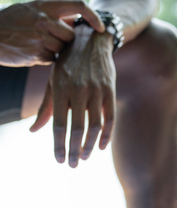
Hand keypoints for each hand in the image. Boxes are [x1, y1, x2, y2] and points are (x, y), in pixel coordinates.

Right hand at [0, 0, 102, 66]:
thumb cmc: (14, 21)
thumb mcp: (33, 10)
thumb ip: (57, 15)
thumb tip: (83, 23)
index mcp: (45, 5)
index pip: (79, 5)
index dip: (94, 17)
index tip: (101, 28)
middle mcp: (44, 20)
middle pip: (72, 36)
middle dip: (66, 40)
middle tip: (51, 38)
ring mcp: (40, 38)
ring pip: (63, 49)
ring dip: (56, 50)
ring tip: (38, 43)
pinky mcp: (35, 54)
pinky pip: (53, 59)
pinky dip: (46, 58)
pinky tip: (32, 51)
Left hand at [30, 25, 115, 166]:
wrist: (91, 42)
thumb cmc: (68, 65)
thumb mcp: (53, 82)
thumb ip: (46, 107)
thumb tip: (34, 131)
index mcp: (60, 89)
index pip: (58, 124)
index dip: (58, 144)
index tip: (59, 160)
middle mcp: (78, 90)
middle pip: (77, 128)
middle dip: (74, 149)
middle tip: (73, 165)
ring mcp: (96, 91)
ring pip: (94, 125)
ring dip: (90, 145)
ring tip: (85, 157)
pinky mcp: (110, 91)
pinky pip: (110, 118)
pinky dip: (106, 135)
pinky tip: (102, 146)